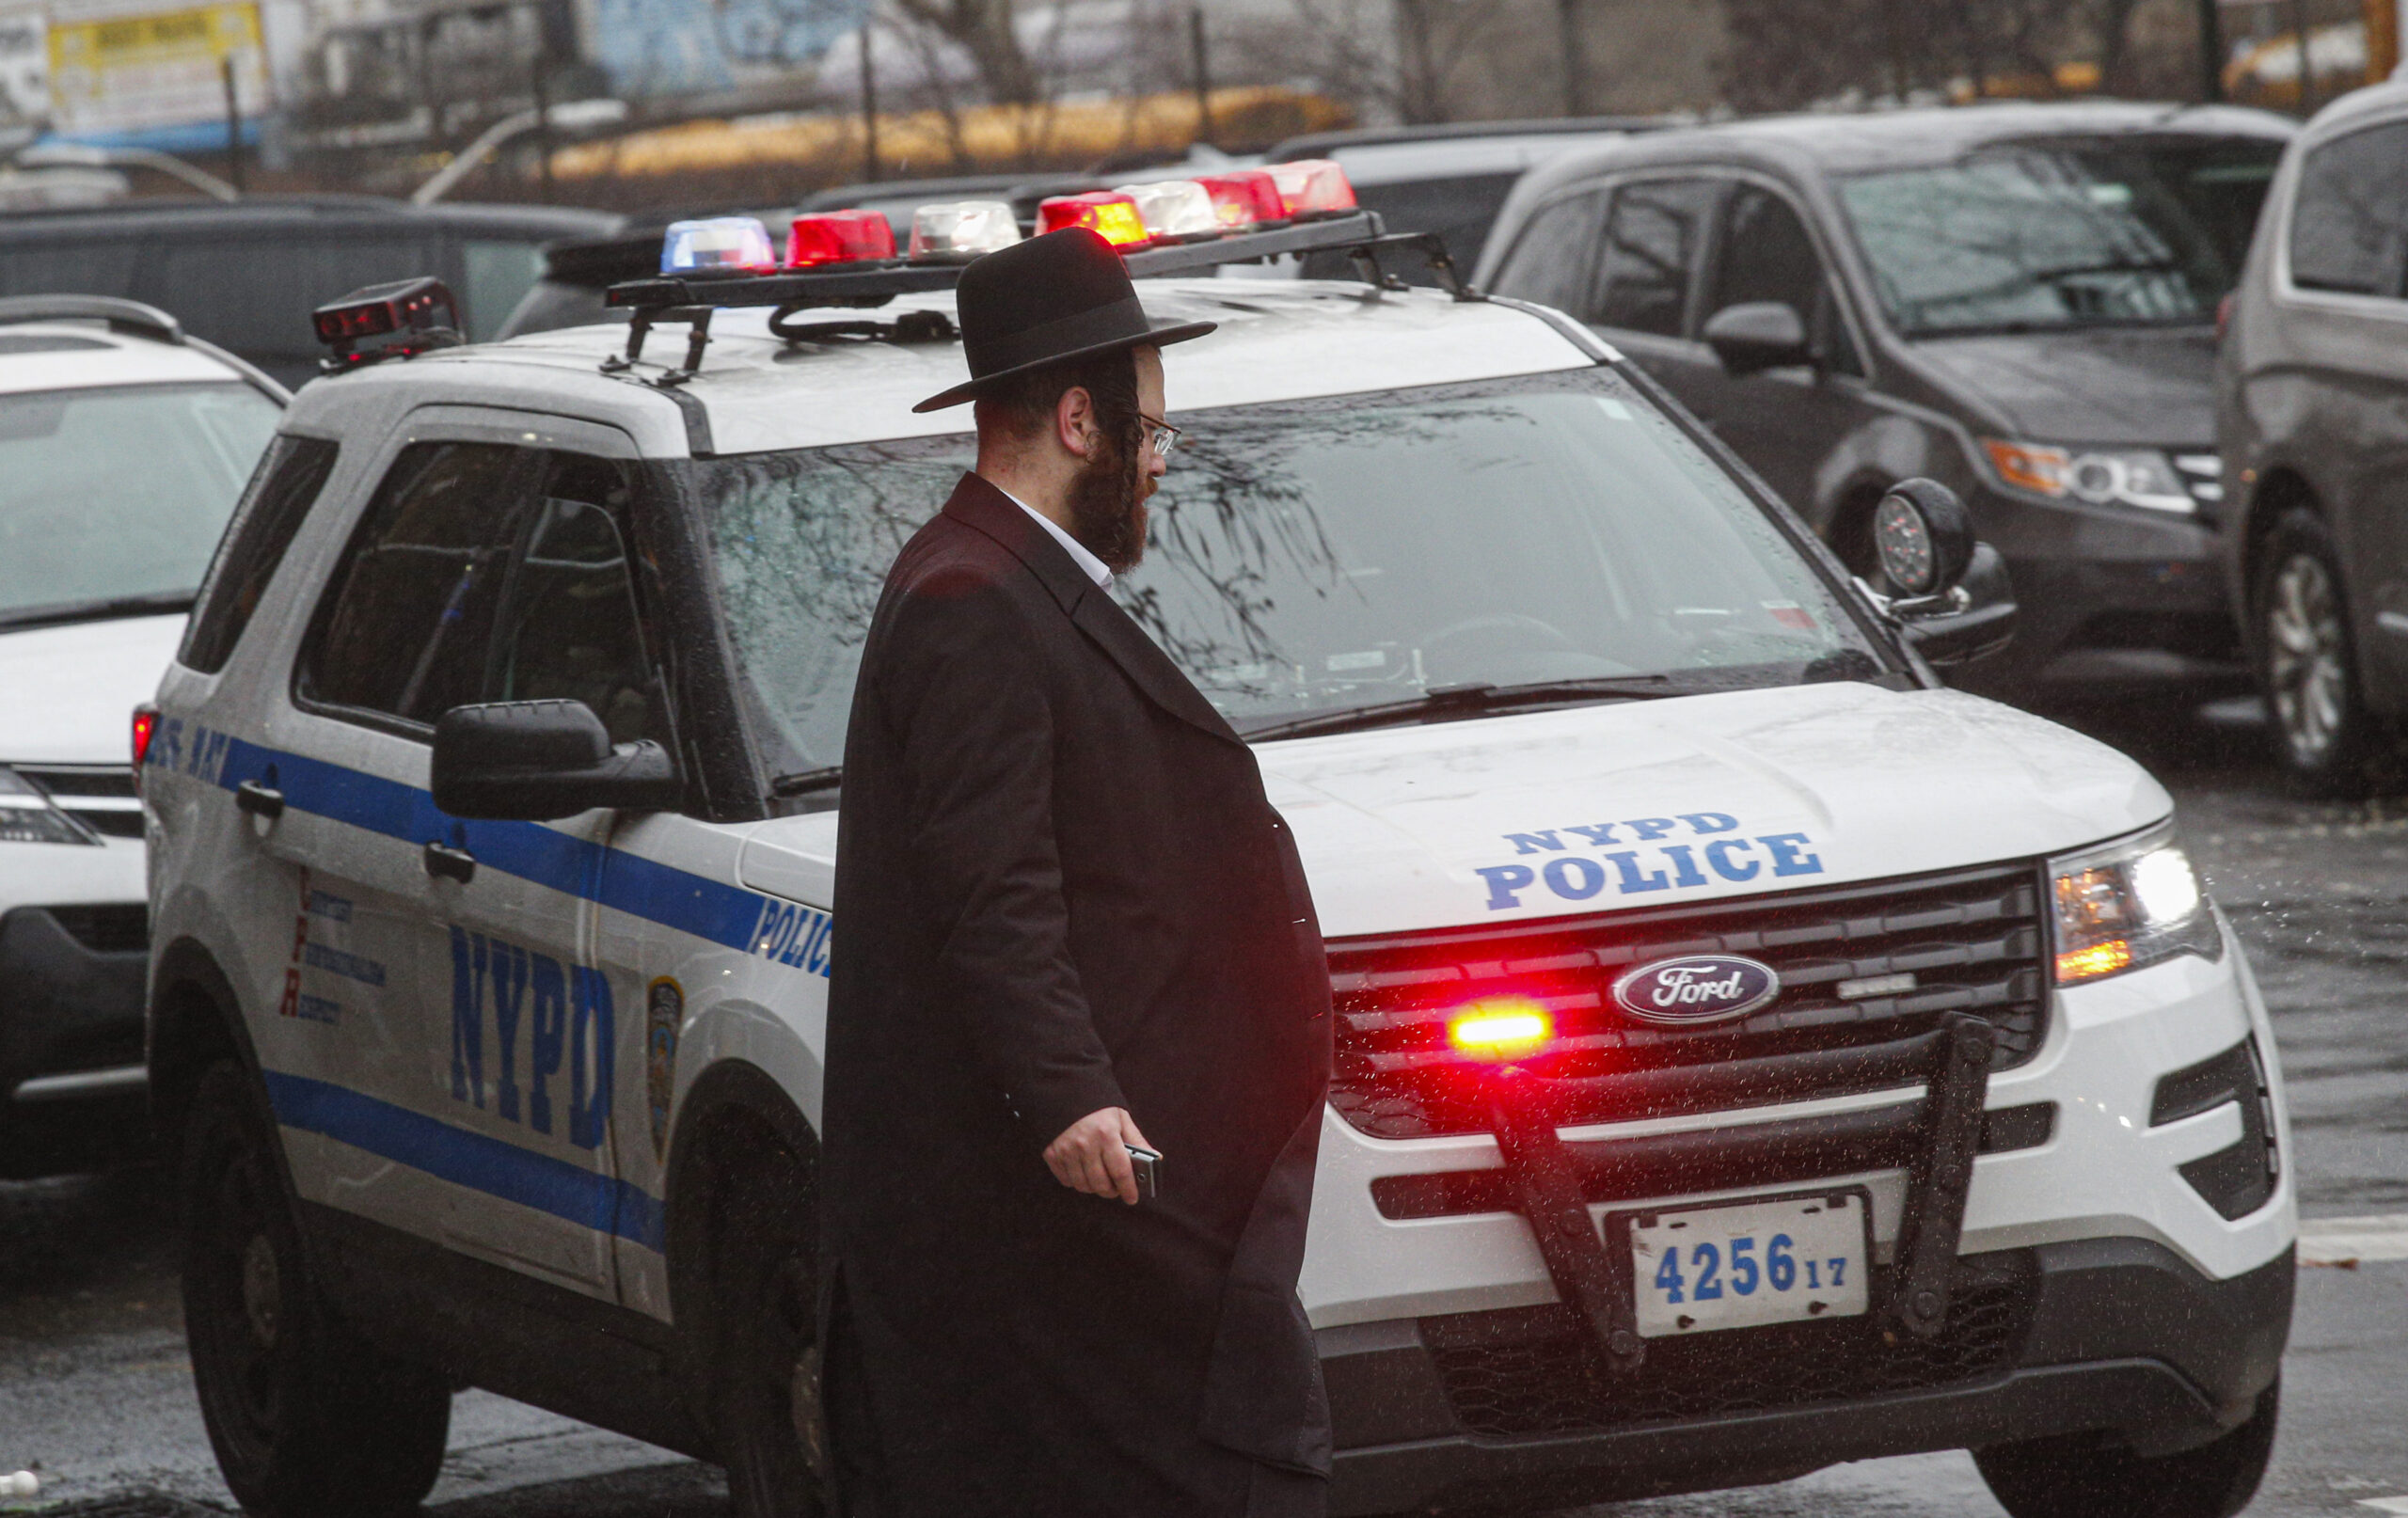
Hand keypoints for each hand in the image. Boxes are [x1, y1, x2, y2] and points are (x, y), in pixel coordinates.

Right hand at [1043, 1107, 1157, 1204]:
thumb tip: (1155, 1159)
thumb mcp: (1121, 1118)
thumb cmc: (1096, 1106)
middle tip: (1116, 1189)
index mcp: (1106, 1134)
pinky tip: (1083, 1172)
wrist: (1064, 1091)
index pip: (1121, 1172)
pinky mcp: (1052, 1154)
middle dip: (1112, 1191)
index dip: (1128, 1189)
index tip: (1132, 1198)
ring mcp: (1066, 1151)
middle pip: (1101, 1184)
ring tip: (1101, 1180)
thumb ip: (1137, 1140)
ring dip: (1094, 1188)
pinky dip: (1077, 1182)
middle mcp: (1085, 1145)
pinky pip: (1067, 1181)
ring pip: (1084, 1185)